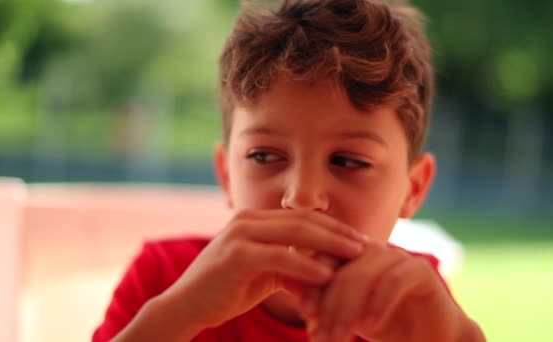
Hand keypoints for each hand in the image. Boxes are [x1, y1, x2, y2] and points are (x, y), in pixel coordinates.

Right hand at [157, 208, 367, 334]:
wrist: (186, 307)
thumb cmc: (227, 290)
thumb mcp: (265, 274)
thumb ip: (291, 265)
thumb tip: (326, 269)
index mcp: (254, 219)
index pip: (302, 217)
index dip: (333, 227)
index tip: (359, 239)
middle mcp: (248, 219)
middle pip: (304, 220)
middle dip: (338, 232)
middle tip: (366, 244)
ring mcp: (240, 234)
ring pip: (296, 233)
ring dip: (330, 243)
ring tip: (356, 255)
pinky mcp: (236, 255)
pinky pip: (280, 257)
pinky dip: (306, 265)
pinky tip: (328, 274)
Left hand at [307, 242, 479, 341]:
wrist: (432, 337)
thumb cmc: (383, 324)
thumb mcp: (344, 314)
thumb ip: (318, 297)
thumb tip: (282, 279)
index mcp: (352, 255)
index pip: (324, 261)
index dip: (313, 286)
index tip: (304, 313)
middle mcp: (373, 250)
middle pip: (341, 268)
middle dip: (328, 304)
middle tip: (319, 335)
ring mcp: (397, 256)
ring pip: (364, 275)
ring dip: (348, 310)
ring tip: (337, 338)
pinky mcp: (420, 270)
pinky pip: (394, 281)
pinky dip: (378, 304)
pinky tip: (368, 326)